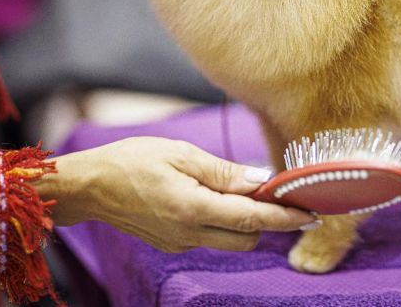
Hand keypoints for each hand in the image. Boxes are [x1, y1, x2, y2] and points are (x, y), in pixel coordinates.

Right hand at [36, 137, 316, 252]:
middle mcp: (190, 233)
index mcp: (195, 208)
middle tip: (276, 193)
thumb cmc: (131, 161)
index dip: (286, 216)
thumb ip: (225, 172)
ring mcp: (179, 243)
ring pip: (229, 240)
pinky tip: (210, 198)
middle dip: (267, 220)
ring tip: (239, 191)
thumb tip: (262, 180)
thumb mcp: (182, 156)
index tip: (311, 214)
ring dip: (243, 221)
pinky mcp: (170, 244)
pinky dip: (220, 221)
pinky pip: (208, 238)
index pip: (254, 218)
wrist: (89, 186)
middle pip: (247, 237)